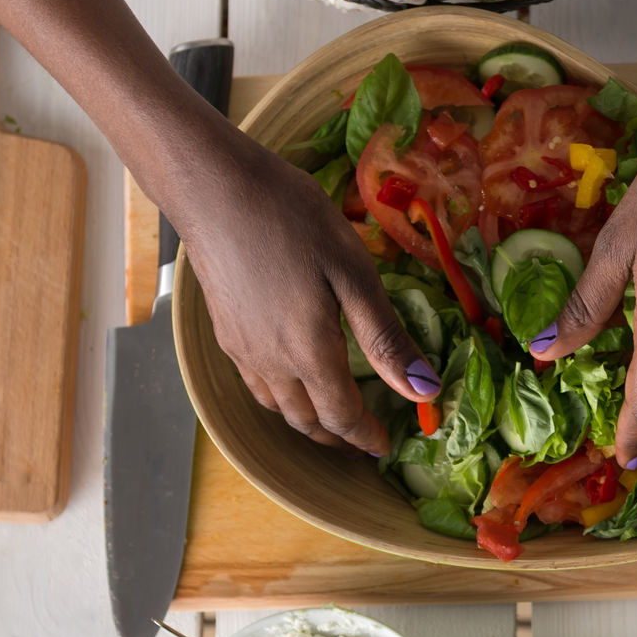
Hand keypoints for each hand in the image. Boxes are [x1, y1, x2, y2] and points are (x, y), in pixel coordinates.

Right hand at [170, 137, 436, 455]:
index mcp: (309, 352)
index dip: (366, 438)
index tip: (385, 447)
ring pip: (277, 407)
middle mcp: (271, 363)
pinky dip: (280, 399)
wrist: (214, 189)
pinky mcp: (224, 331)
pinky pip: (256, 384)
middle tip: (363, 441)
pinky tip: (290, 380)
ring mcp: (242, 349)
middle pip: (306, 421)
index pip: (341, 417)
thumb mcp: (352, 271)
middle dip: (338, 438)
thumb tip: (423, 390)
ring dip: (308, 422)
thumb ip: (385, 336)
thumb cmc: (290, 218)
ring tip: (332, 418)